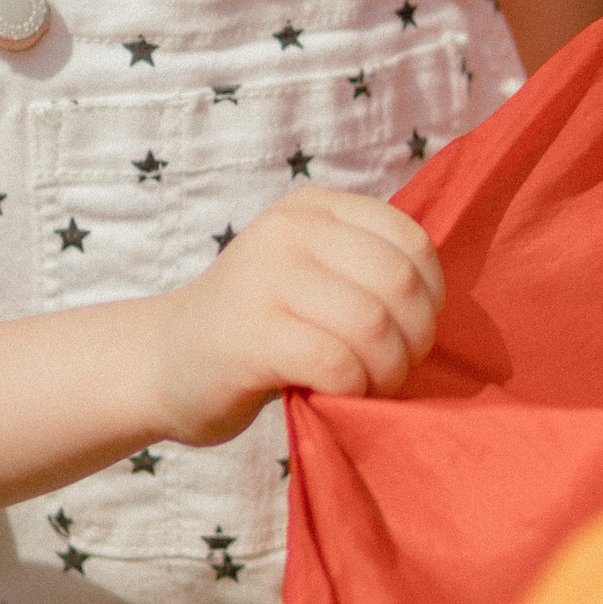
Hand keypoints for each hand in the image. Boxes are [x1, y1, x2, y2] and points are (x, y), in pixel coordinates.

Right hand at [147, 187, 444, 445]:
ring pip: (372, 325)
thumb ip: (364, 267)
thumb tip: (439, 300)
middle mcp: (288, 230)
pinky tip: (338, 396)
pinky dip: (353, 390)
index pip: (411, 240)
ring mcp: (264, 278)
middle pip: (398, 284)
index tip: (410, 331)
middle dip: (414, 339)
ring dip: (387, 370)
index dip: (431, 295)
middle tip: (392, 369)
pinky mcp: (250, 335)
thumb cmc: (258, 326)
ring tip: (369, 386)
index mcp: (312, 207)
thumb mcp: (310, 271)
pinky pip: (337, 364)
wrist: (164, 363)